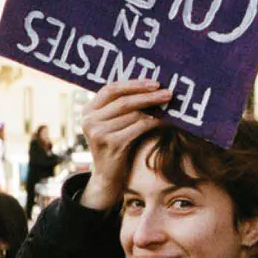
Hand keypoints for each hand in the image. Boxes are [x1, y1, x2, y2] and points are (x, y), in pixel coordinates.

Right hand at [78, 80, 171, 209]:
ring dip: (155, 110)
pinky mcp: (111, 144)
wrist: (108, 175)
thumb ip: (122, 105)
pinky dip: (154, 123)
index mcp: (88, 110)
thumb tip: (151, 86)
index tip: (154, 82)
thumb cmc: (116, 144)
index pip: (111, 89)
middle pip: (124, 101)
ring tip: (169, 107)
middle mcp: (89, 120)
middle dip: (148, 96)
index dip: (133, 84)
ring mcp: (98, 132)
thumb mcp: (113, 123)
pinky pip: (138, 127)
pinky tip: (165, 121)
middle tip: (168, 93)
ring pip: (133, 114)